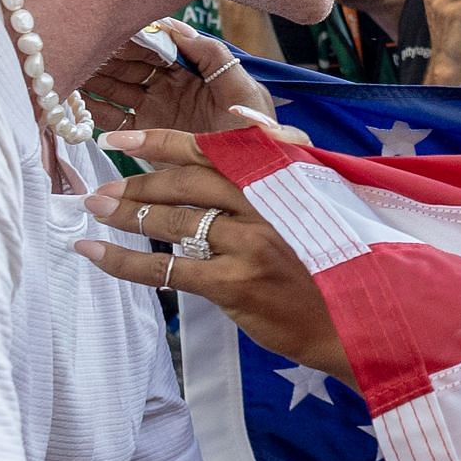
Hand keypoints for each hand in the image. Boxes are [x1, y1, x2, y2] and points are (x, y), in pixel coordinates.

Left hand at [76, 127, 350, 383]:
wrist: (364, 322)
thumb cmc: (338, 264)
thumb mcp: (319, 205)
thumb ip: (278, 174)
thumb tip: (234, 142)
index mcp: (283, 177)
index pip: (212, 149)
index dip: (162, 141)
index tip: (122, 138)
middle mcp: (266, 202)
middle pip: (186, 182)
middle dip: (137, 183)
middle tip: (102, 187)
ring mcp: (250, 244)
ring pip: (174, 221)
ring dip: (127, 215)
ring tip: (95, 212)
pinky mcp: (237, 284)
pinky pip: (168, 269)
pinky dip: (125, 262)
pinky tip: (96, 254)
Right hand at [81, 17, 274, 135]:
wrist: (257, 177)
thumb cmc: (258, 130)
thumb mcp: (242, 90)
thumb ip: (213, 56)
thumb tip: (175, 25)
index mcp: (191, 65)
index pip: (153, 44)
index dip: (130, 35)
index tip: (106, 28)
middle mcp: (168, 83)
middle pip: (129, 63)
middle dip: (104, 54)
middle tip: (78, 48)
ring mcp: (154, 108)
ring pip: (115, 87)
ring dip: (93, 78)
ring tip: (68, 69)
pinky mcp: (145, 134)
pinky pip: (113, 119)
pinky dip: (93, 111)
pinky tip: (74, 102)